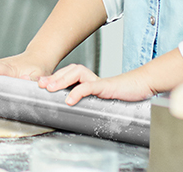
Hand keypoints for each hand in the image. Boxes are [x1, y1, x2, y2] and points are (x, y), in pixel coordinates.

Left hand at [40, 64, 154, 103]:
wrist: (142, 88)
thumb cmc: (123, 95)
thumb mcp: (101, 100)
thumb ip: (89, 101)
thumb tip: (74, 110)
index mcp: (89, 81)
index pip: (68, 74)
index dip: (54, 78)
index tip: (40, 84)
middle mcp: (92, 78)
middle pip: (70, 70)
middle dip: (53, 77)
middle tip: (41, 85)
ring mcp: (98, 81)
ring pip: (77, 73)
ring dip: (61, 80)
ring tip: (51, 90)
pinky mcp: (106, 86)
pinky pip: (89, 86)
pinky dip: (78, 92)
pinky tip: (69, 100)